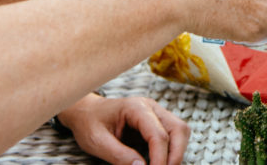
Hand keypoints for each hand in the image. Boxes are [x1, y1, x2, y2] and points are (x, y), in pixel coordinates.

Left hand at [57, 94, 188, 164]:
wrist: (85, 112)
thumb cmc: (89, 124)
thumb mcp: (97, 142)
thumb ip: (119, 155)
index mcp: (136, 108)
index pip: (159, 134)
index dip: (160, 158)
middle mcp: (151, 107)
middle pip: (178, 129)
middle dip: (176, 155)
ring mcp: (156, 113)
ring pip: (180, 131)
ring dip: (176, 152)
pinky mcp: (156, 122)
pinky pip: (173, 135)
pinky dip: (171, 150)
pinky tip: (159, 162)